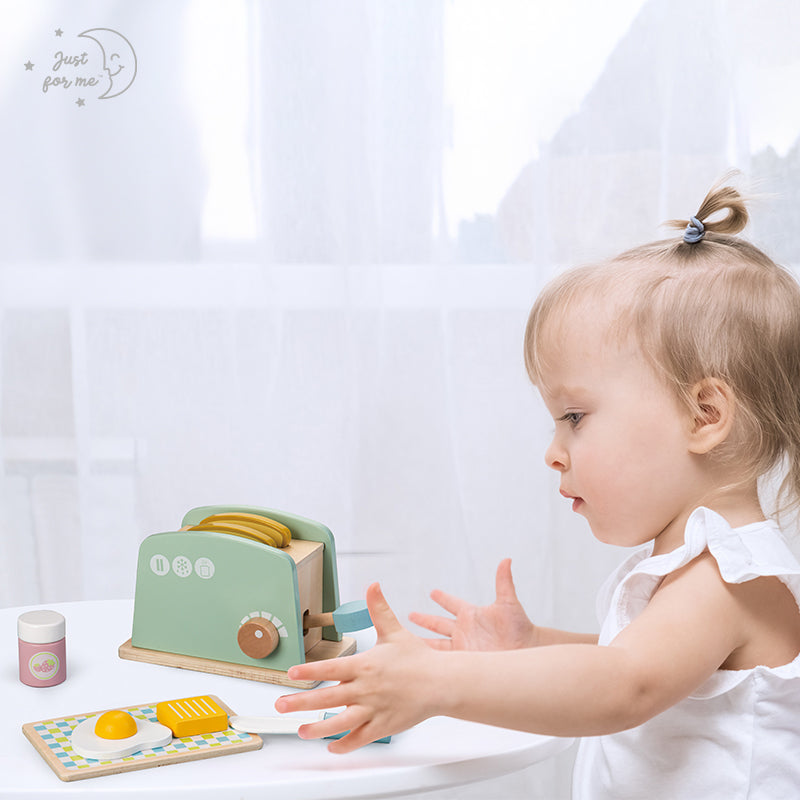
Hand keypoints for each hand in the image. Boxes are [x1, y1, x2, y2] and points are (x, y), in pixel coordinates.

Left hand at [275, 583, 438, 752]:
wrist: (442, 683)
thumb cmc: (417, 658)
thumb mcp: (395, 631)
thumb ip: (379, 609)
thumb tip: (373, 585)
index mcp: (366, 665)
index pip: (332, 668)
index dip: (310, 671)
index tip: (291, 673)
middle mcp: (367, 689)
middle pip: (329, 698)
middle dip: (302, 703)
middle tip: (280, 705)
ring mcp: (374, 710)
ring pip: (341, 723)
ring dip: (318, 729)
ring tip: (300, 731)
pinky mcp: (384, 726)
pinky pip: (360, 738)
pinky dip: (345, 745)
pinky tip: (331, 747)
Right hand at [408, 559, 534, 650]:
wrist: (526, 652)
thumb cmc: (520, 628)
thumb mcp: (508, 603)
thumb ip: (504, 582)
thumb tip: (507, 560)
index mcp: (471, 614)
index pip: (452, 603)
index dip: (443, 598)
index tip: (433, 592)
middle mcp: (464, 630)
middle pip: (439, 623)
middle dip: (425, 619)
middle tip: (410, 615)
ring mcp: (463, 646)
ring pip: (437, 643)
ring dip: (423, 641)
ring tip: (408, 640)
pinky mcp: (464, 661)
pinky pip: (443, 661)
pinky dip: (432, 660)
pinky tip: (421, 661)